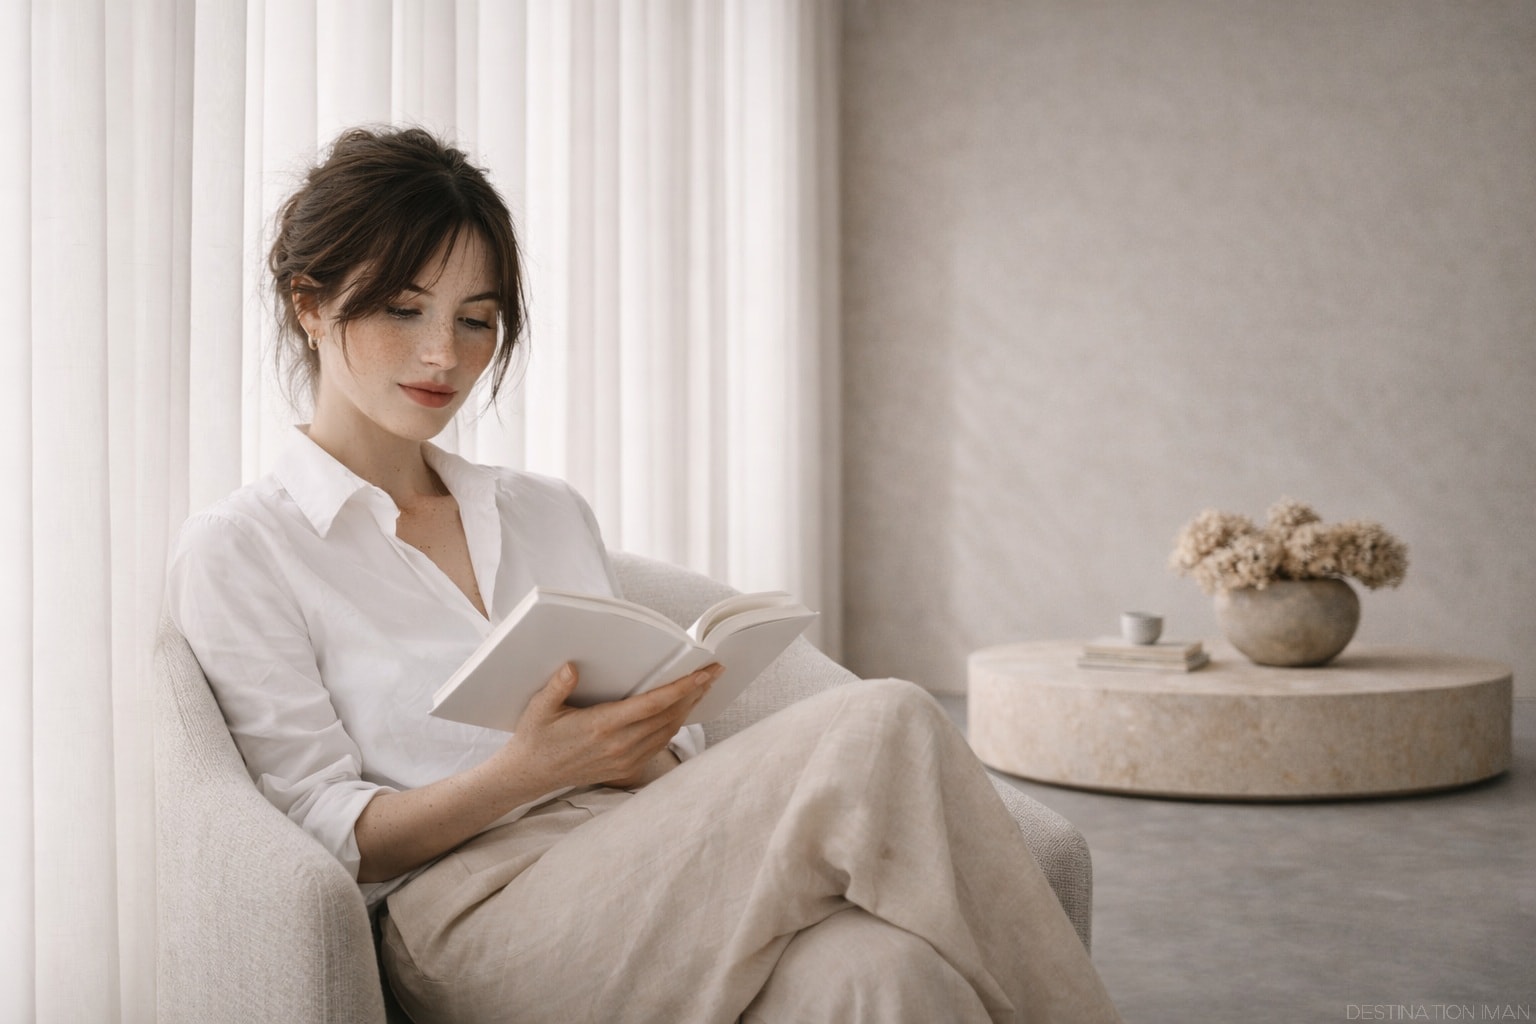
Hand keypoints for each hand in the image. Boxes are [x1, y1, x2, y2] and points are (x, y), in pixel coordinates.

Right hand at [498, 662, 719, 792]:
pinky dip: (675, 725)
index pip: (652, 704)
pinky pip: (659, 744)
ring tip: (703, 686)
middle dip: (694, 693)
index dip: (680, 688)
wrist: (531, 774)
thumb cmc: (535, 736)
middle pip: (668, 716)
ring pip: (668, 731)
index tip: (702, 674)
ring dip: (688, 708)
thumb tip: (571, 667)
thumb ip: (557, 687)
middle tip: (714, 672)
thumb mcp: (539, 708)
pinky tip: (682, 710)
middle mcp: (619, 745)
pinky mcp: (627, 768)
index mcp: (601, 726)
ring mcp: (625, 759)